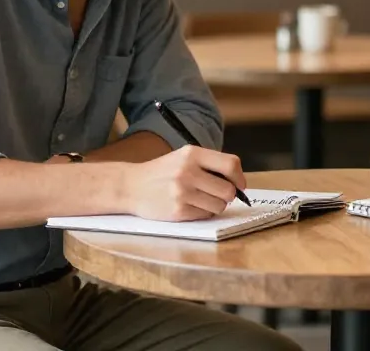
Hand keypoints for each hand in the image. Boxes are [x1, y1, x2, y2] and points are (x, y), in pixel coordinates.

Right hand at [124, 145, 245, 220]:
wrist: (130, 186)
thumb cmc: (162, 172)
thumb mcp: (184, 157)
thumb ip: (209, 164)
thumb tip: (237, 183)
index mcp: (192, 154)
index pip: (230, 164)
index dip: (239, 177)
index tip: (239, 185)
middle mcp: (188, 171)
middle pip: (228, 189)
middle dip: (228, 195)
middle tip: (220, 195)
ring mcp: (182, 192)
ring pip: (219, 205)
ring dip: (216, 205)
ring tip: (202, 200)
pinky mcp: (178, 210)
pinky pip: (205, 215)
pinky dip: (203, 213)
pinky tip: (191, 206)